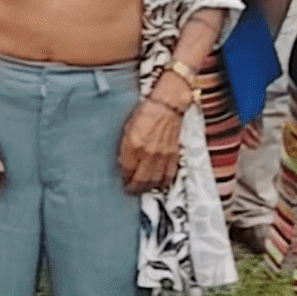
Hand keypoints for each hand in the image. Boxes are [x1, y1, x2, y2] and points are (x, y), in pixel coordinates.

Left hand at [119, 77, 186, 193]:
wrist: (167, 106)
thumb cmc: (146, 113)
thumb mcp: (128, 128)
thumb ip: (126, 147)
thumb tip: (124, 162)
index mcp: (134, 144)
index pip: (127, 169)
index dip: (124, 178)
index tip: (123, 181)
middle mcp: (148, 152)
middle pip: (141, 180)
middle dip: (135, 188)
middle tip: (131, 190)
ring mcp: (162, 155)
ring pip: (155, 181)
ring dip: (148, 187)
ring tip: (143, 188)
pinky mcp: (173, 155)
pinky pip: (169, 175)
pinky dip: (162, 182)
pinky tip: (158, 182)